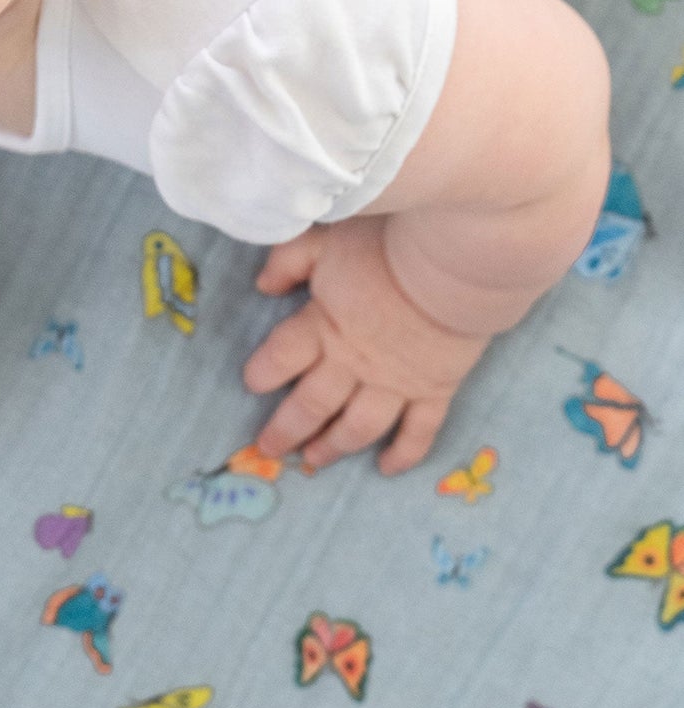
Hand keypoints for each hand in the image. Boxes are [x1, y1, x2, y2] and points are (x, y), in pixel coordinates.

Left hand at [241, 214, 490, 473]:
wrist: (455, 262)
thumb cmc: (388, 240)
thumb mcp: (326, 238)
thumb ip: (290, 260)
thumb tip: (262, 285)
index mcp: (323, 325)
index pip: (281, 358)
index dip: (263, 373)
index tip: (252, 384)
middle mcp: (353, 363)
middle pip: (312, 404)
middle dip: (287, 429)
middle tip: (269, 449)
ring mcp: (395, 383)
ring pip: (358, 427)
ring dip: (334, 447)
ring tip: (314, 462)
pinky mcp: (435, 390)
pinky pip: (418, 433)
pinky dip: (403, 454)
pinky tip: (387, 469)